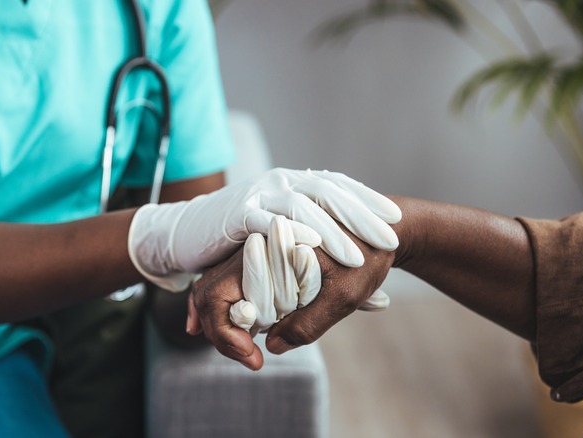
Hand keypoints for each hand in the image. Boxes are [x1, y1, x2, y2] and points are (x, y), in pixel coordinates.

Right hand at [128, 168, 400, 290]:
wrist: (187, 230)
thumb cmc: (243, 239)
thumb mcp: (284, 239)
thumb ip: (318, 252)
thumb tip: (365, 278)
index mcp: (294, 183)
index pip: (337, 187)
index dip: (366, 201)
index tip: (394, 219)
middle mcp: (280, 182)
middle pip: (327, 192)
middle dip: (360, 214)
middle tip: (389, 236)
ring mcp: (258, 194)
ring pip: (300, 206)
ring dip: (330, 230)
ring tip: (356, 254)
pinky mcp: (237, 213)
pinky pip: (266, 220)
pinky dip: (289, 232)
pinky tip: (309, 248)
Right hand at [188, 227, 394, 369]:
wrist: (385, 229)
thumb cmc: (368, 259)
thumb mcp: (344, 296)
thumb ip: (307, 323)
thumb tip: (271, 346)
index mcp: (268, 248)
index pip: (218, 295)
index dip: (226, 334)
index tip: (254, 358)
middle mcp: (254, 245)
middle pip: (208, 292)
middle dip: (218, 331)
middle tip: (248, 358)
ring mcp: (255, 250)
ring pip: (214, 287)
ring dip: (220, 321)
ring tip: (240, 348)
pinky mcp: (263, 256)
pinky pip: (229, 283)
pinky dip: (226, 308)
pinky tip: (236, 328)